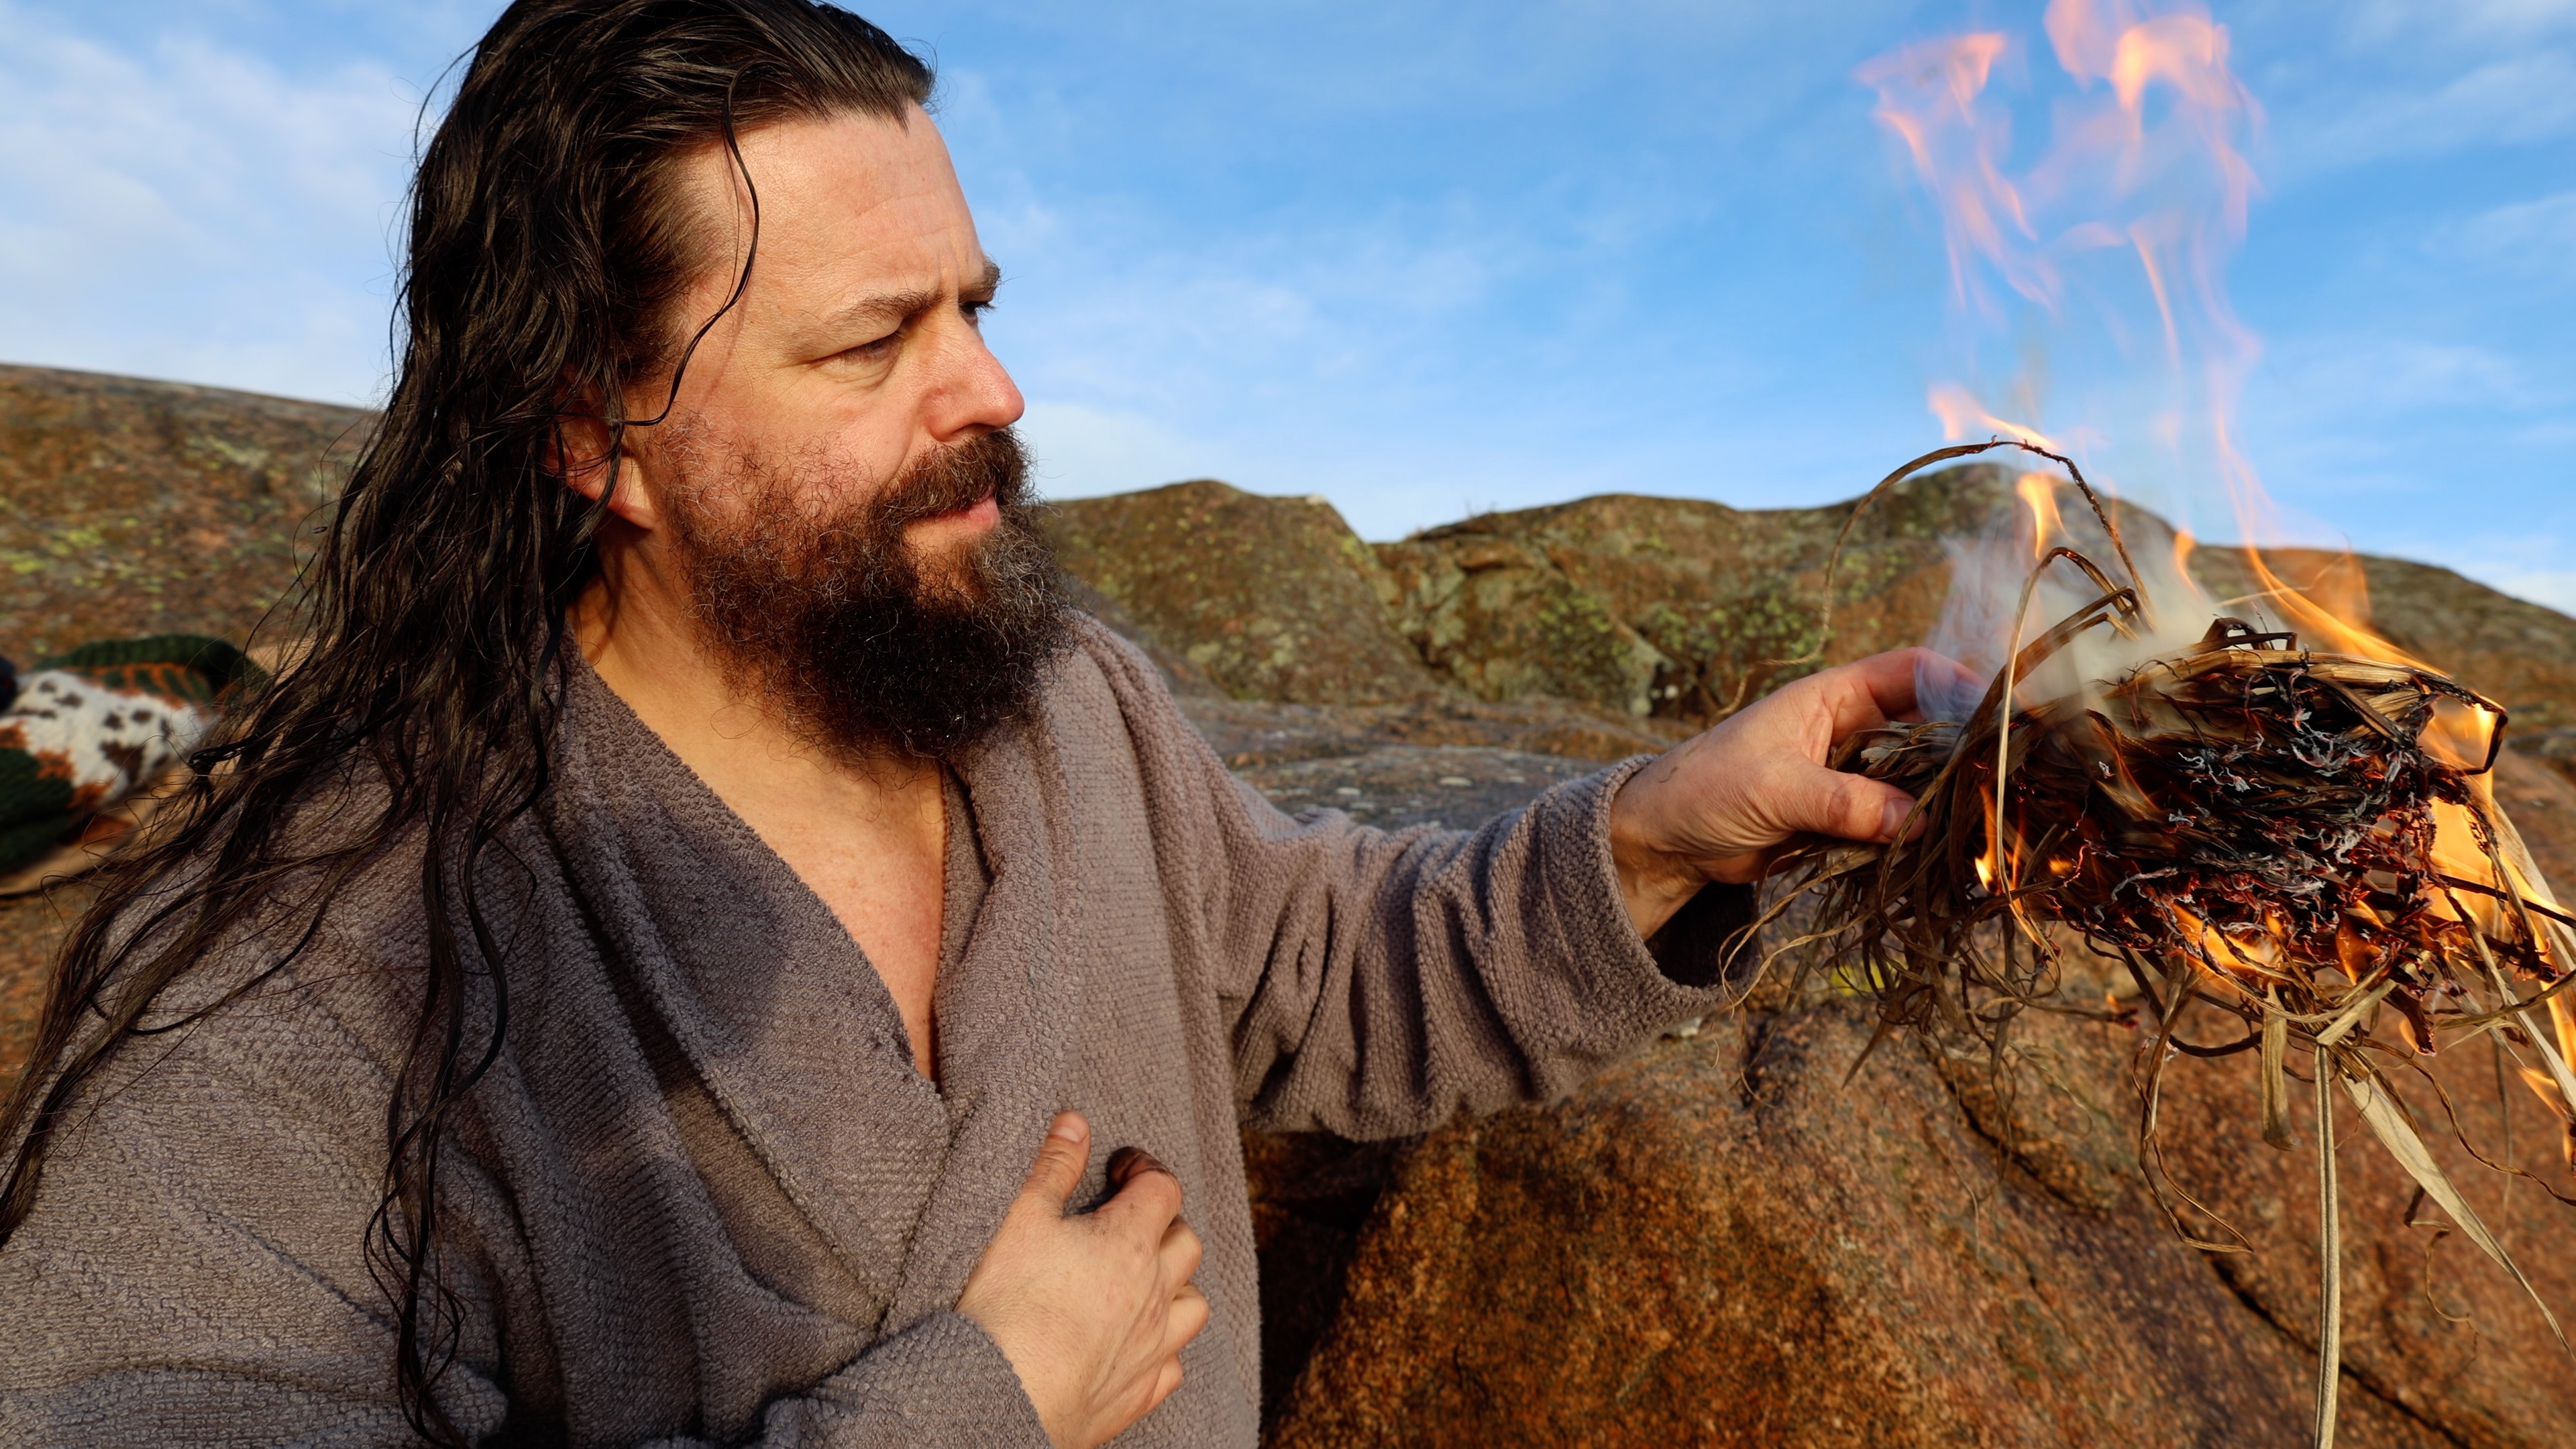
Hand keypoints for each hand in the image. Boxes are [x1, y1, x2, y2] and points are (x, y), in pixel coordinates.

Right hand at [956, 1112, 1209, 1448]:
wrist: (997, 1395)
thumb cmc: (1006, 1303)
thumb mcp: (1018, 1217)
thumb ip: (1051, 1165)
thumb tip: (1075, 1123)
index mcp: (1129, 1242)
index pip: (1163, 1188)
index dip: (1145, 1169)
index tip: (1121, 1168)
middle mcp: (1154, 1294)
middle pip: (1187, 1244)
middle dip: (1165, 1223)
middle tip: (1131, 1219)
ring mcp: (1152, 1348)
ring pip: (1193, 1306)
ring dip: (1177, 1286)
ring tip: (1145, 1281)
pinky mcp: (1137, 1395)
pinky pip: (1173, 1367)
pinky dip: (1164, 1349)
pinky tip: (1140, 1345)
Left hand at [1607, 648, 1975, 937]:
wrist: (1665, 840)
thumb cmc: (1706, 787)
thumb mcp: (1775, 787)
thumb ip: (1844, 801)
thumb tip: (1916, 819)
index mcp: (1831, 698)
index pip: (1909, 672)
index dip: (1957, 683)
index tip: (1999, 713)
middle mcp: (1848, 732)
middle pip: (1925, 731)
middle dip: (1961, 752)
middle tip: (2000, 781)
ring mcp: (1850, 778)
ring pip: (1916, 782)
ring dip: (1942, 801)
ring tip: (1983, 824)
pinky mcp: (1845, 821)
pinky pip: (1894, 824)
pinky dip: (1916, 837)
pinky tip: (1946, 853)